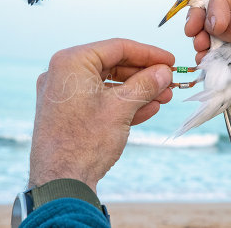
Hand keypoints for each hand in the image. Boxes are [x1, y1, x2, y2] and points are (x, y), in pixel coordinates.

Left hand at [29, 39, 173, 190]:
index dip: (148, 53)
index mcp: (71, 62)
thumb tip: (164, 72)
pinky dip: (122, 104)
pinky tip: (147, 109)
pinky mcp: (67, 112)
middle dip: (144, 76)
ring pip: (108, 85)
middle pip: (113, 66)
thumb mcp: (121, 108)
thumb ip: (145, 84)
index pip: (117, 47)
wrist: (60, 182)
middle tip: (168, 82)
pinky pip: (99, 101)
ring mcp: (64, 95)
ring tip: (163, 97)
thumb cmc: (85, 141)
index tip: (169, 61)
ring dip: (137, 92)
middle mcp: (63, 74)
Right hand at [185, 0, 230, 122]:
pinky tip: (207, 62)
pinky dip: (212, 56)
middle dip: (202, 20)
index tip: (214, 27)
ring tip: (202, 52)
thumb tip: (211, 23)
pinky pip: (223, 52)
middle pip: (218, 7)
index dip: (216, 3)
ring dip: (205, 40)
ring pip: (217, 31)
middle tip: (193, 34)